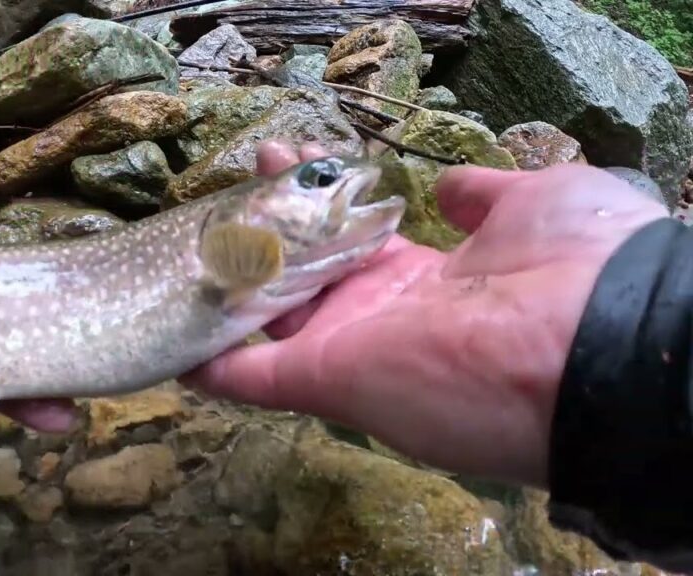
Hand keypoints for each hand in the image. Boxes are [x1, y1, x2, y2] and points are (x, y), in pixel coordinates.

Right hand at [181, 141, 669, 487]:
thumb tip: (446, 190)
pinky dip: (210, 363)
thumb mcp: (536, 202)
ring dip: (227, 277)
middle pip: (304, 267)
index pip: (352, 235)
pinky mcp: (321, 379)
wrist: (585, 342)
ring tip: (183, 238)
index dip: (318, 195)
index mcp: (423, 275)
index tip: (291, 156)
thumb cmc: (566, 261)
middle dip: (268, 220)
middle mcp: (376, 311)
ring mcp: (346, 345)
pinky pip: (250, 376)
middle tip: (240, 173)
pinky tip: (172, 346)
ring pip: (267, 314)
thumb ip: (484, 194)